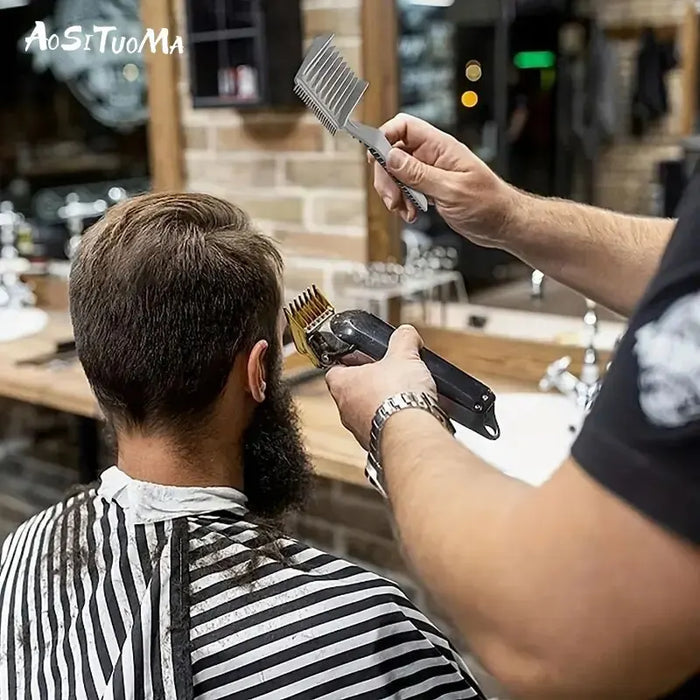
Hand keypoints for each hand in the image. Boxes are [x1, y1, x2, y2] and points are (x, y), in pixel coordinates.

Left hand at [325, 325, 435, 449]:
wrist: (412, 432)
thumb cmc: (398, 395)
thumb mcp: (404, 355)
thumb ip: (403, 339)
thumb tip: (406, 334)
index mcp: (343, 384)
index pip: (334, 369)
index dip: (348, 361)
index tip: (361, 357)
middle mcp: (346, 410)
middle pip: (353, 392)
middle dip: (372, 383)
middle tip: (390, 375)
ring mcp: (360, 430)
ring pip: (369, 412)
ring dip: (385, 404)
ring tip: (406, 395)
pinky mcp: (377, 444)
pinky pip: (384, 428)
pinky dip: (397, 421)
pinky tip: (413, 414)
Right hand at [371, 113, 518, 246]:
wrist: (504, 224)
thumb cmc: (489, 205)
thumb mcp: (451, 190)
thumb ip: (419, 174)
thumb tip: (391, 157)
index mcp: (441, 147)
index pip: (404, 126)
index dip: (385, 136)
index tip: (375, 158)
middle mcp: (433, 156)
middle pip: (394, 153)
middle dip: (387, 176)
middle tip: (391, 199)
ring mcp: (431, 172)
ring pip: (397, 174)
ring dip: (394, 193)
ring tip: (404, 211)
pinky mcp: (431, 189)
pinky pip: (406, 189)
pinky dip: (403, 203)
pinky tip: (412, 214)